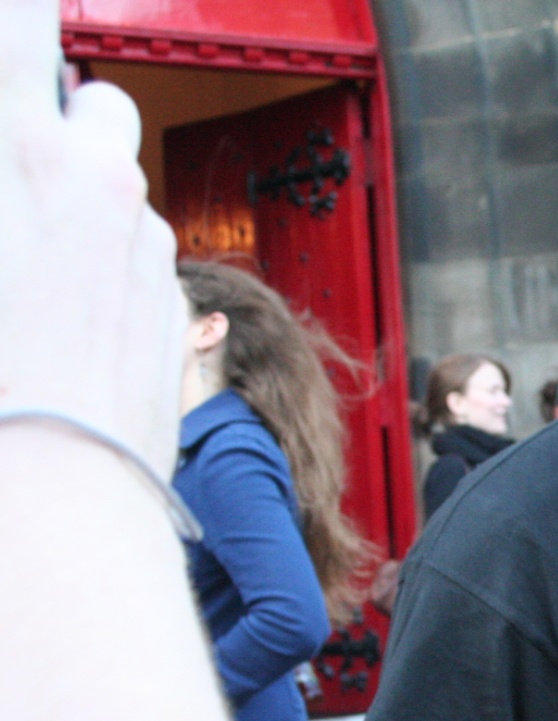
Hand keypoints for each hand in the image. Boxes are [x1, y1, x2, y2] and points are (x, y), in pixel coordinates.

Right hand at [0, 5, 185, 469]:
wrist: (55, 470)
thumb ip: (8, 179)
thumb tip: (17, 173)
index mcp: (25, 154)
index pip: (22, 30)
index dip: (21, 20)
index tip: (22, 24)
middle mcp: (98, 184)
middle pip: (100, 103)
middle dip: (67, 121)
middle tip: (28, 162)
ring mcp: (144, 244)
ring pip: (124, 186)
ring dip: (89, 198)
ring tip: (38, 260)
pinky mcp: (171, 300)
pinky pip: (141, 253)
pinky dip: (111, 260)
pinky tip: (72, 311)